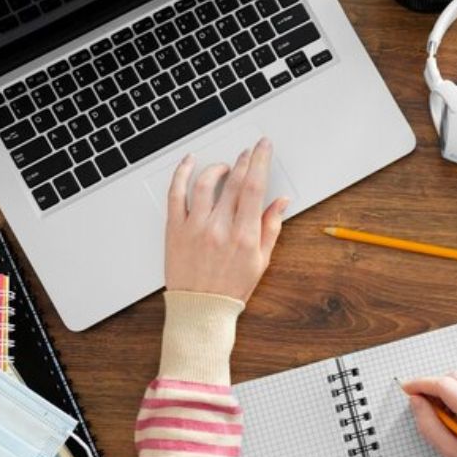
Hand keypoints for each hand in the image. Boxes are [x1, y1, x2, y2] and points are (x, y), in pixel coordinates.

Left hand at [164, 138, 289, 301]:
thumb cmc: (231, 288)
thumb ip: (271, 227)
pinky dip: (182, 173)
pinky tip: (189, 163)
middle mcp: (220, 228)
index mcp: (244, 236)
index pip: (255, 188)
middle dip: (244, 160)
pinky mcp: (175, 229)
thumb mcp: (261, 261)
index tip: (263, 147)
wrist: (200, 309)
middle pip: (234, 182)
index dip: (260, 161)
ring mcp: (195, 227)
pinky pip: (176, 194)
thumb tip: (281, 201)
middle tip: (249, 151)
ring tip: (225, 166)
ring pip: (205, 183)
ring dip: (217, 168)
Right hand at [401, 369, 456, 456]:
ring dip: (450, 385)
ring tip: (442, 409)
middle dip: (435, 385)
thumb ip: (430, 425)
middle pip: (455, 375)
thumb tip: (417, 402)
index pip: (444, 385)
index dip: (421, 384)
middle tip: (424, 404)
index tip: (408, 389)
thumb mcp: (452, 455)